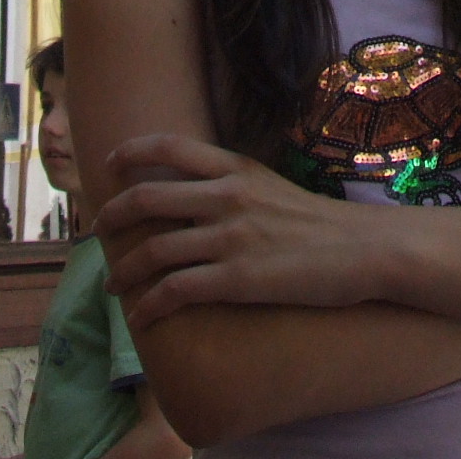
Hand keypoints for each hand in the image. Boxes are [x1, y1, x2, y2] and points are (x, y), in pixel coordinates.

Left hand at [95, 134, 389, 327]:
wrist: (363, 250)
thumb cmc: (320, 224)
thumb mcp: (271, 188)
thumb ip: (233, 187)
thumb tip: (195, 198)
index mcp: (236, 169)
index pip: (169, 146)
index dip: (131, 153)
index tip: (110, 165)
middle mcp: (226, 197)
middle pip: (146, 198)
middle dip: (111, 217)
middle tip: (97, 232)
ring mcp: (230, 238)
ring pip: (153, 250)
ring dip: (123, 271)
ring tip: (112, 286)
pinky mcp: (237, 279)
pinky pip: (175, 291)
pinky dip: (150, 305)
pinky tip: (142, 316)